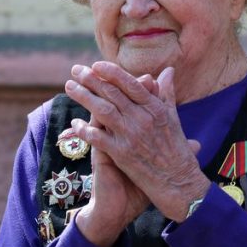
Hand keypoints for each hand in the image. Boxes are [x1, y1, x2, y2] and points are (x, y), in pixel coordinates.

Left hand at [65, 62, 209, 223]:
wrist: (177, 181)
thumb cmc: (177, 149)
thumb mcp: (173, 117)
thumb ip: (167, 92)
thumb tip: (167, 70)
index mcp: (156, 109)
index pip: (131, 84)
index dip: (112, 73)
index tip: (97, 65)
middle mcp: (143, 119)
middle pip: (112, 94)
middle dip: (92, 80)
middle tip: (76, 70)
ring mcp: (131, 136)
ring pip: (102, 111)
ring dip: (84, 97)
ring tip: (69, 88)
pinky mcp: (121, 154)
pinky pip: (97, 137)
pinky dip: (84, 129)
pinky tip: (74, 123)